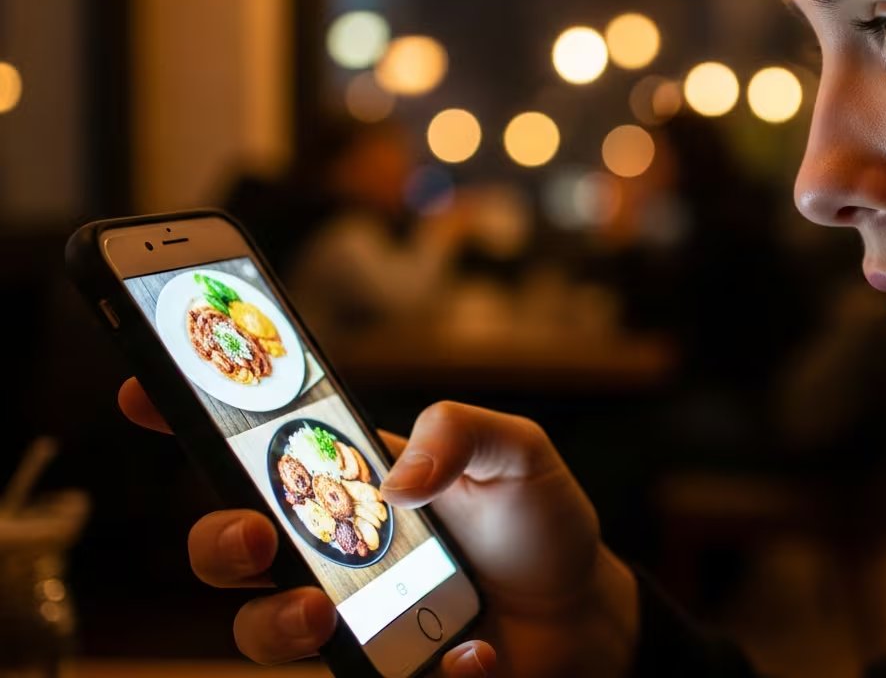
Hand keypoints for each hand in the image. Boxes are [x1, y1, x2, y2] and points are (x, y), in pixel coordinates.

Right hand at [117, 379, 638, 676]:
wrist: (586, 611)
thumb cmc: (537, 521)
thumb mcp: (518, 451)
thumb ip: (462, 432)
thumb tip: (397, 477)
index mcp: (351, 483)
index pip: (254, 450)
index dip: (188, 419)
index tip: (143, 392)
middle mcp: (333, 552)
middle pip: (229, 550)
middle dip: (218, 543)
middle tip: (256, 540)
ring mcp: (351, 620)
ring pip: (263, 633)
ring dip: (275, 625)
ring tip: (322, 616)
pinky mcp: (385, 674)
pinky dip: (427, 674)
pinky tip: (472, 652)